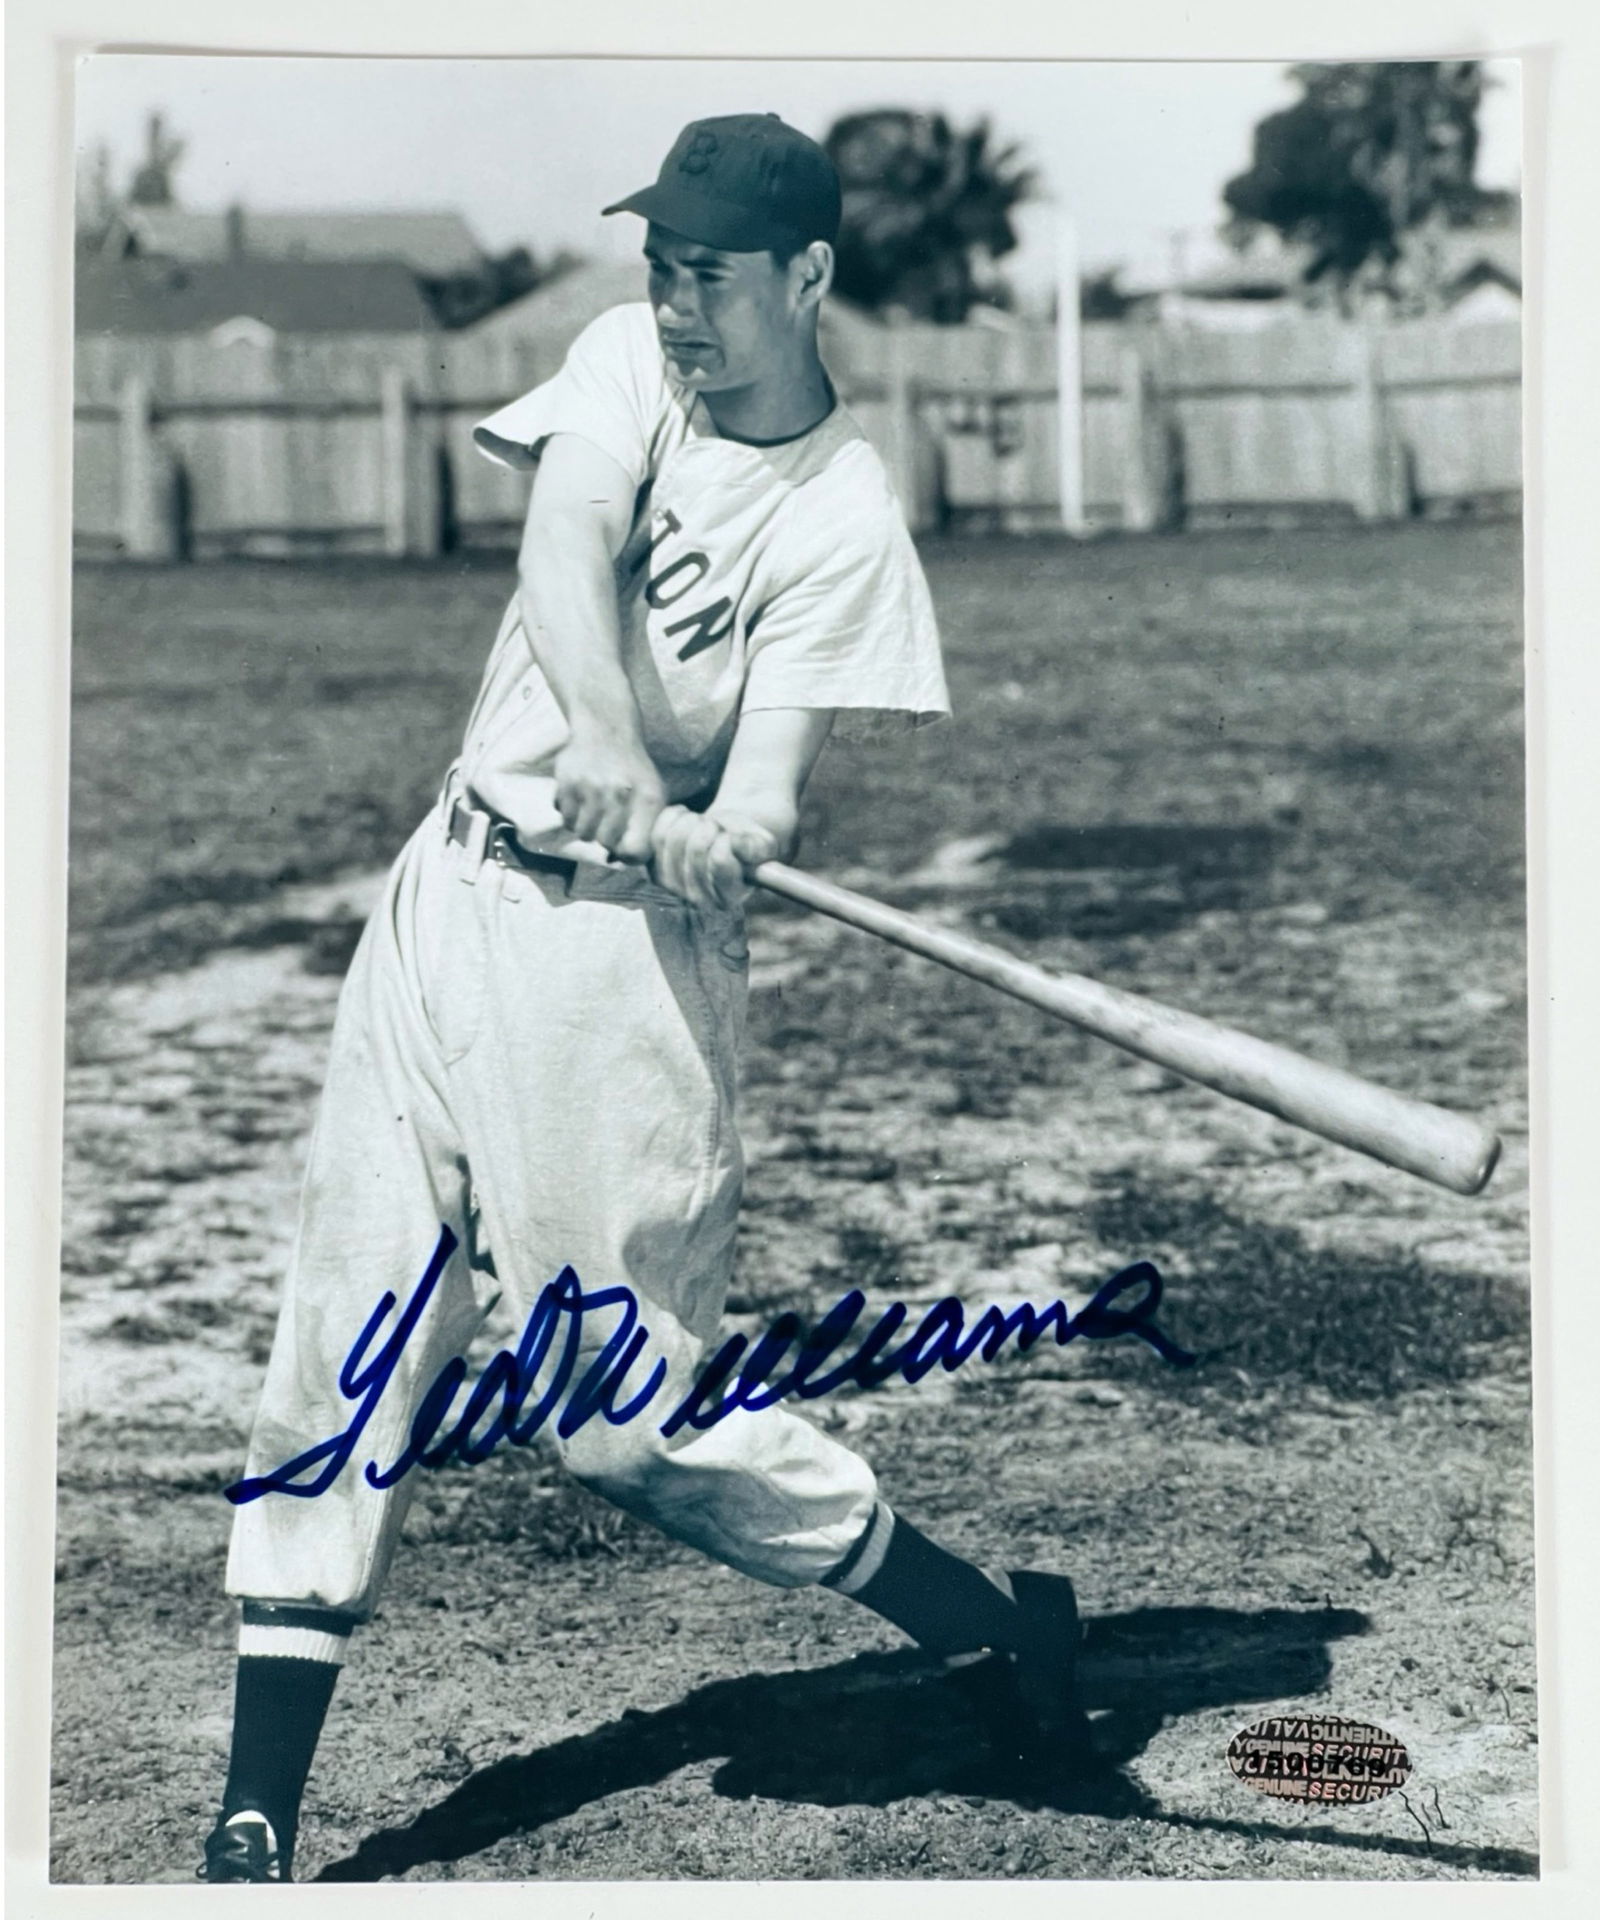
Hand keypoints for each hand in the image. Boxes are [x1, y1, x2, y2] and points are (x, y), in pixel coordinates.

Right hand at [552, 731, 665, 862]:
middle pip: (605, 843)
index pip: (635, 850)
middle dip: (605, 837)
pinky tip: (580, 797)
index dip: (628, 856)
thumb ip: (647, 829)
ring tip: (593, 808)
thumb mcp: (653, 793)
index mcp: (648, 798)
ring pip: (582, 833)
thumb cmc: (632, 770)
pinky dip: (570, 813)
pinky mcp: (567, 782)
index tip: (624, 849)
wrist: (606, 729)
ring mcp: (591, 787)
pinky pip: (564, 818)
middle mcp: (620, 793)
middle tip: (607, 821)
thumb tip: (624, 861)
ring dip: (586, 826)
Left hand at [649, 807, 781, 911]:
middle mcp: (700, 901)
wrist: (724, 839)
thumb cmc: (745, 843)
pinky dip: (674, 818)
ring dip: (693, 820)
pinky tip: (687, 821)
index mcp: (730, 898)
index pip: (720, 859)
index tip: (732, 837)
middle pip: (696, 847)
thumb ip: (756, 848)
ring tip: (704, 825)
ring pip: (675, 838)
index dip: (727, 838)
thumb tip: (734, 844)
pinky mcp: (654, 871)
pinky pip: (658, 832)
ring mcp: (673, 887)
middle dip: (710, 826)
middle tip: (718, 829)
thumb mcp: (762, 845)